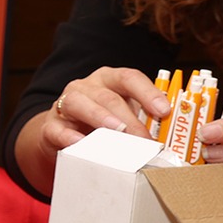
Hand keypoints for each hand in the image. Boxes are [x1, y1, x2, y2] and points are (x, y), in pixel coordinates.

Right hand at [14, 66, 170, 195]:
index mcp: (109, 80)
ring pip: (80, 103)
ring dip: (100, 117)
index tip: (164, 110)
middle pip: (108, 96)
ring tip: (117, 132)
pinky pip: (58, 129)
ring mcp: (65, 104)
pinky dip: (69, 137)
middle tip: (146, 140)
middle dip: (130, 119)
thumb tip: (172, 136)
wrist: (61, 136)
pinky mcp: (50, 126)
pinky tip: (81, 144)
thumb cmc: (100, 125)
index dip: (147, 92)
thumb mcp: (122, 116)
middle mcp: (86, 87)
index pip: (129, 78)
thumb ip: (142, 120)